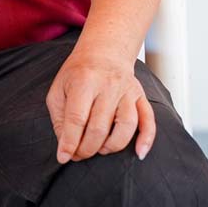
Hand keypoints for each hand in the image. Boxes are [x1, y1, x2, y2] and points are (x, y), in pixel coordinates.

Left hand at [45, 49, 155, 163]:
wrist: (104, 51)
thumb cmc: (79, 73)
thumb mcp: (59, 88)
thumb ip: (59, 117)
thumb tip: (66, 145)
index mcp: (84, 81)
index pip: (76, 118)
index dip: (69, 141)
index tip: (63, 156)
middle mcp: (108, 85)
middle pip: (99, 127)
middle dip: (87, 148)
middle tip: (79, 154)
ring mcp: (127, 91)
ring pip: (126, 126)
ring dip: (111, 146)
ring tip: (100, 149)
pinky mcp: (140, 96)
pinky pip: (149, 121)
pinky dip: (147, 139)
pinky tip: (139, 153)